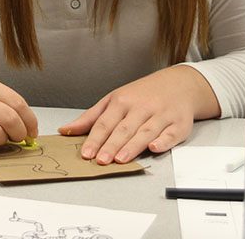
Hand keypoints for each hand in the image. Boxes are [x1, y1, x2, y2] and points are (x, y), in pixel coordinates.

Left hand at [57, 66, 219, 164]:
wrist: (179, 84)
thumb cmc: (142, 94)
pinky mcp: (178, 124)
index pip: (105, 122)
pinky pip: (170, 134)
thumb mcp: (114, 100)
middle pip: (124, 128)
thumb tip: (65, 130)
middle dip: (111, 145)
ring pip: (145, 131)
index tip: (86, 153)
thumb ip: (91, 117)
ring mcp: (160, 115)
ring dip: (133, 146)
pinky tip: (155, 148)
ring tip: (120, 159)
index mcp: (122, 101)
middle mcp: (141, 107)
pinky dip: (163, 141)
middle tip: (101, 160)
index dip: (95, 139)